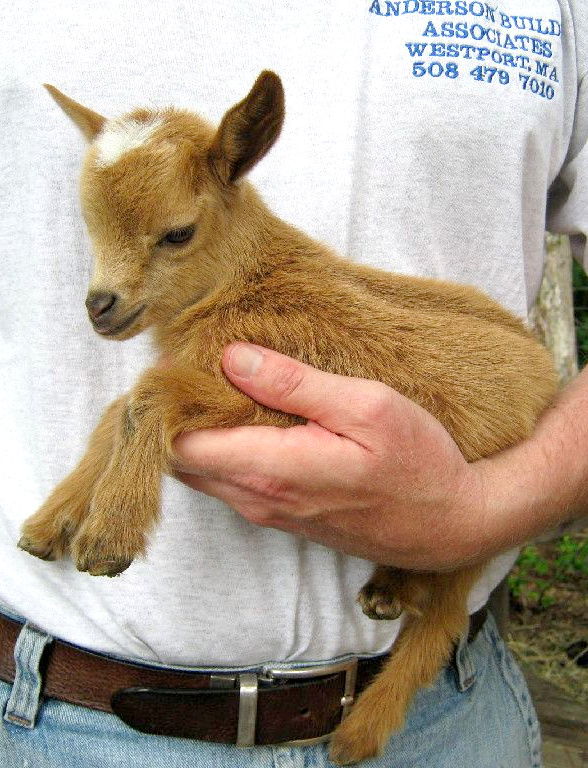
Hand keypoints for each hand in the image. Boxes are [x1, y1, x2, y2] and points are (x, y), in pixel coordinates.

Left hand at [174, 343, 484, 569]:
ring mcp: (269, 513)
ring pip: (204, 473)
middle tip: (194, 370)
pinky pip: (230, 482)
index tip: (180, 364)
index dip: (171, 404)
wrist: (450, 525)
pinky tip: (248, 418)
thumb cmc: (418, 463)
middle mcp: (258, 499)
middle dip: (178, 418)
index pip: (182, 444)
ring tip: (220, 387)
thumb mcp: (366, 407)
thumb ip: (295, 384)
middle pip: (183, 461)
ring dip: (200, 434)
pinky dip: (223, 451)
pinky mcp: (282, 517)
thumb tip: (231, 358)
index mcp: (272, 470)